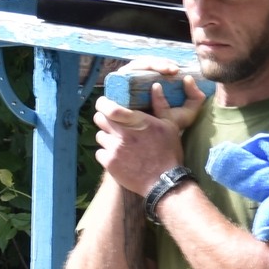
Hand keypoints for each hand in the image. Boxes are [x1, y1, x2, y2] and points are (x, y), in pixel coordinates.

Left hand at [93, 60, 205, 194]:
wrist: (165, 182)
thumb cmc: (169, 152)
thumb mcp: (169, 126)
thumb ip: (160, 105)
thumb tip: (155, 86)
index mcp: (136, 122)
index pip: (107, 107)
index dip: (102, 104)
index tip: (104, 104)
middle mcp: (122, 134)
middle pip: (100, 119)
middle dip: (105, 120)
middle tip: (115, 125)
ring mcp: (114, 149)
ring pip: (99, 136)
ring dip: (107, 137)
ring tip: (120, 143)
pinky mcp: (109, 163)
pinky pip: (100, 153)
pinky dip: (107, 154)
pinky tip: (119, 157)